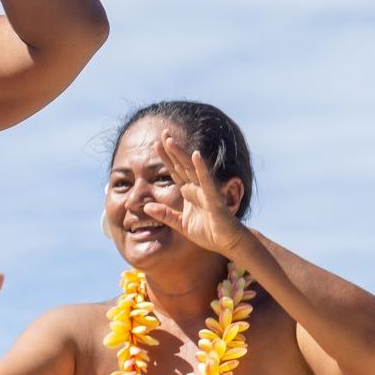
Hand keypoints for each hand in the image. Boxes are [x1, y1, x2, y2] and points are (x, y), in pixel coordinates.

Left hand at [139, 134, 250, 257]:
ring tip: (170, 140)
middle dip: (172, 149)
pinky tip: (196, 156)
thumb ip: (165, 215)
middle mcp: (197, 187)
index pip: (175, 171)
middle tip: (163, 132)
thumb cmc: (208, 232)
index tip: (155, 143)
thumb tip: (146, 207)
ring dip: (181, 154)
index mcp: (189, 192)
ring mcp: (206, 191)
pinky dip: (201, 169)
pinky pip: (207, 182)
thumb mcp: (180, 224)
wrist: (227, 243)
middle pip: (181, 164)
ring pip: (191, 169)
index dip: (166, 158)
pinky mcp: (214, 199)